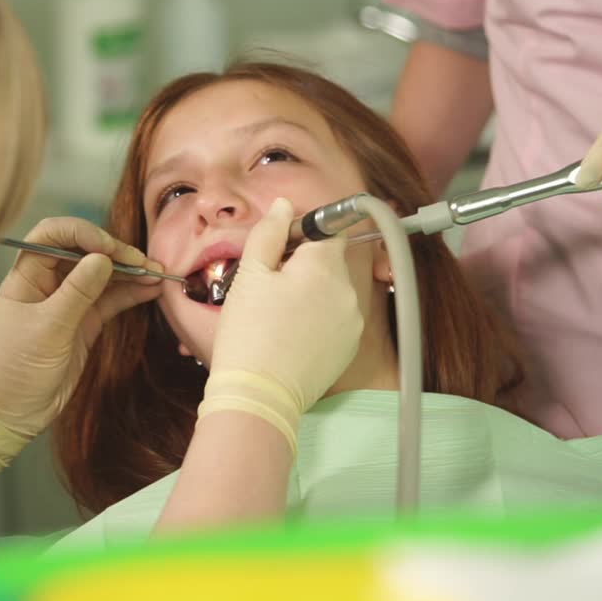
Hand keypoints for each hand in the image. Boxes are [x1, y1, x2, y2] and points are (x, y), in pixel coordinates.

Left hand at [0, 218, 162, 470]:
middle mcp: (47, 283)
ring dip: (129, 273)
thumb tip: (102, 259)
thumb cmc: (11, 370)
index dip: (83, 233)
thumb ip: (76, 293)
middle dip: (115, 253)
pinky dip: (130, 294)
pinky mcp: (83, 325)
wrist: (5, 414)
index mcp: (26, 275)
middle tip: (143, 263)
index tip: (108, 249)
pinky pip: (109, 301)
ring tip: (157, 274)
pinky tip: (151, 289)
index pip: (53, 235)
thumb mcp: (46, 329)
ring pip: (101, 277)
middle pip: (83, 252)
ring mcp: (67, 304)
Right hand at [200, 198, 363, 452]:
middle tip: (269, 285)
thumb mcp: (249, 276)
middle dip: (303, 265)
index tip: (279, 248)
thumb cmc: (249, 334)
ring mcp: (352, 322)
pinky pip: (336, 320)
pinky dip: (317, 320)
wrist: (259, 395)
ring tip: (277, 315)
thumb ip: (269, 233)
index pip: (328, 230)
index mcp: (324, 267)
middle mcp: (348, 292)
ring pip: (333, 291)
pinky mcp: (348, 348)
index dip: (302, 233)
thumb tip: (284, 205)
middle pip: (330, 262)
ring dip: (311, 293)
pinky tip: (289, 335)